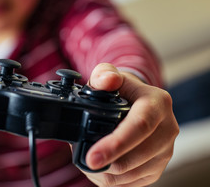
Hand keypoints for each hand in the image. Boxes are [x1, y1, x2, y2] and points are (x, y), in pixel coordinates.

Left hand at [82, 63, 178, 186]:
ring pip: (132, 173)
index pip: (139, 126)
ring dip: (106, 173)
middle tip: (82, 160)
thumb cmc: (119, 89)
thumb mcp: (109, 75)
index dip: (115, 144)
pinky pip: (133, 182)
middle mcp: (168, 129)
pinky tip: (101, 168)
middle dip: (106, 164)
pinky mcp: (158, 167)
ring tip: (87, 161)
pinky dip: (113, 179)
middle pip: (136, 157)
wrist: (135, 102)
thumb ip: (104, 75)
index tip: (92, 157)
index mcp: (157, 104)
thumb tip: (107, 81)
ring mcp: (165, 151)